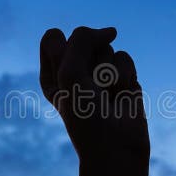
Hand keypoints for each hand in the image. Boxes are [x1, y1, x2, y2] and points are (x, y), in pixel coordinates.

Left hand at [39, 26, 148, 167]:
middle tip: (90, 89)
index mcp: (51, 72)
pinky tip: (122, 94)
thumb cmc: (86, 114)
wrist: (116, 144)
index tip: (69, 77)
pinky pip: (124, 56)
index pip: (53, 37)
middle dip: (89, 62)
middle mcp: (74, 70)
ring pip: (105, 46)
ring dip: (108, 71)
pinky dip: (124, 75)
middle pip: (82, 39)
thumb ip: (83, 40)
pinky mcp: (122, 75)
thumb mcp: (70, 72)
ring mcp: (99, 72)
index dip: (64, 52)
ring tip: (107, 94)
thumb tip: (113, 31)